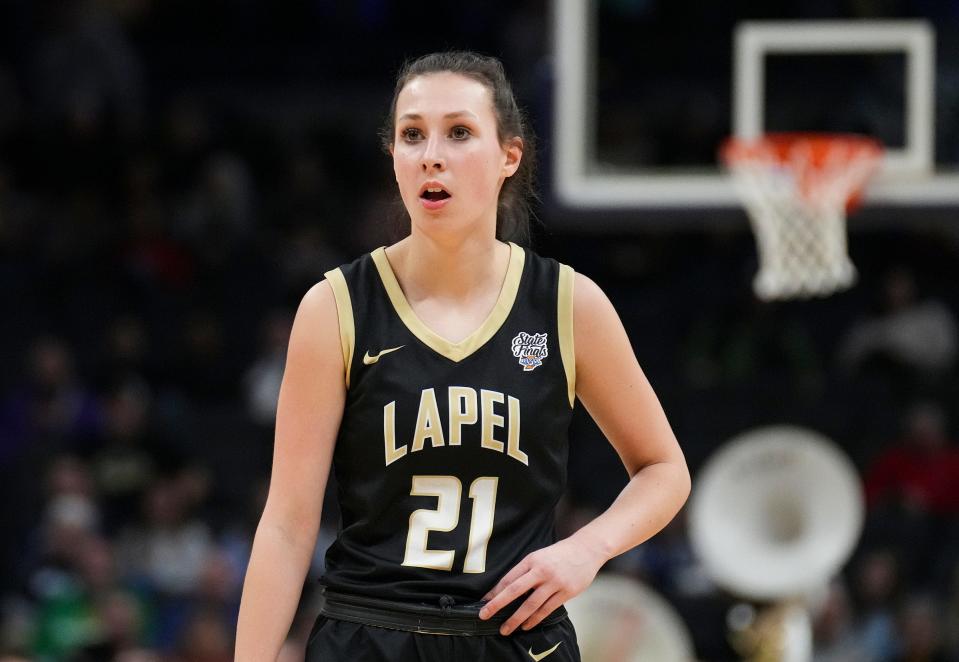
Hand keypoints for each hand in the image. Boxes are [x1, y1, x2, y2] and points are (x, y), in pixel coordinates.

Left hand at [478, 534, 606, 634]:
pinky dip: (535, 619)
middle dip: (497, 604)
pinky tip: (526, 626)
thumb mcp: (539, 556)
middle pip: (514, 590)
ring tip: (506, 628)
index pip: (509, 578)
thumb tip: (507, 589)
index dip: (495, 592)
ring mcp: (554, 582)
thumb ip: (526, 571)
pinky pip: (547, 609)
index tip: (484, 602)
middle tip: (484, 615)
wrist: (586, 549)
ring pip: (531, 604)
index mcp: (531, 560)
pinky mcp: (566, 592)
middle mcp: (541, 571)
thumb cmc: (559, 554)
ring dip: (516, 618)